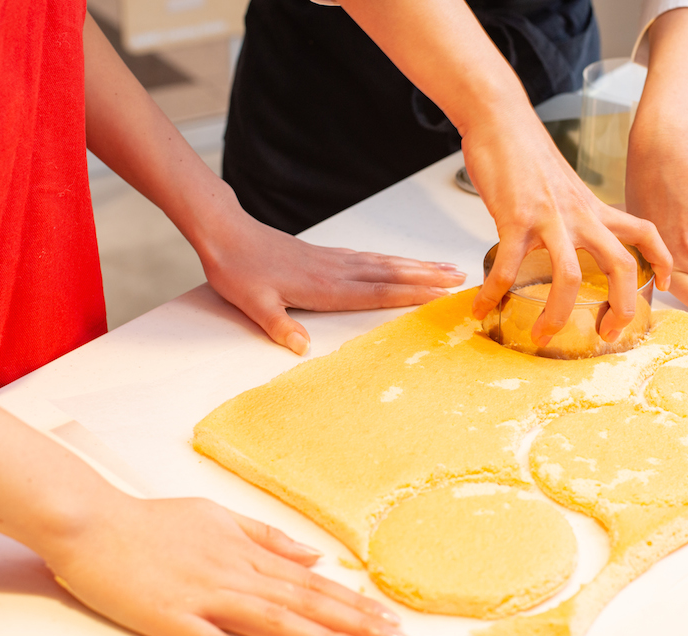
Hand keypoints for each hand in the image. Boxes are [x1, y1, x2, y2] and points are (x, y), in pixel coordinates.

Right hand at [44, 496, 409, 635]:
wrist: (93, 521)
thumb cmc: (153, 521)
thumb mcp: (219, 516)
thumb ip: (268, 536)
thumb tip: (313, 556)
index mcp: (249, 553)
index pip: (314, 584)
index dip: (355, 604)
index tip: (388, 619)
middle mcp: (238, 574)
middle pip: (308, 604)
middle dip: (357, 625)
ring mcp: (208, 596)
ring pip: (279, 621)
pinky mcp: (173, 618)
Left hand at [196, 200, 465, 354]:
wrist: (227, 234)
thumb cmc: (239, 270)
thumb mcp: (253, 304)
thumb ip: (279, 325)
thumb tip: (301, 348)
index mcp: (325, 286)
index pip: (377, 291)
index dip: (410, 293)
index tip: (440, 293)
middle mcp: (337, 270)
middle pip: (391, 274)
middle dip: (427, 276)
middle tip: (460, 277)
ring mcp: (335, 260)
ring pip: (385, 263)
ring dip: (417, 266)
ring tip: (444, 267)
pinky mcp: (328, 255)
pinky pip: (371, 258)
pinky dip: (393, 261)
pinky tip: (403, 263)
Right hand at [465, 104, 671, 346]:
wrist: (501, 120)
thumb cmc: (527, 153)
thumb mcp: (565, 187)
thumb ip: (573, 216)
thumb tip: (565, 242)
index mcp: (594, 209)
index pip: (644, 232)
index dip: (661, 260)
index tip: (660, 284)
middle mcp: (580, 216)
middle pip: (620, 266)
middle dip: (620, 307)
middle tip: (607, 333)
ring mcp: (549, 219)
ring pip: (568, 277)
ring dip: (556, 314)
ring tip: (542, 335)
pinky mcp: (515, 219)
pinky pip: (507, 267)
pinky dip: (494, 293)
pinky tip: (483, 306)